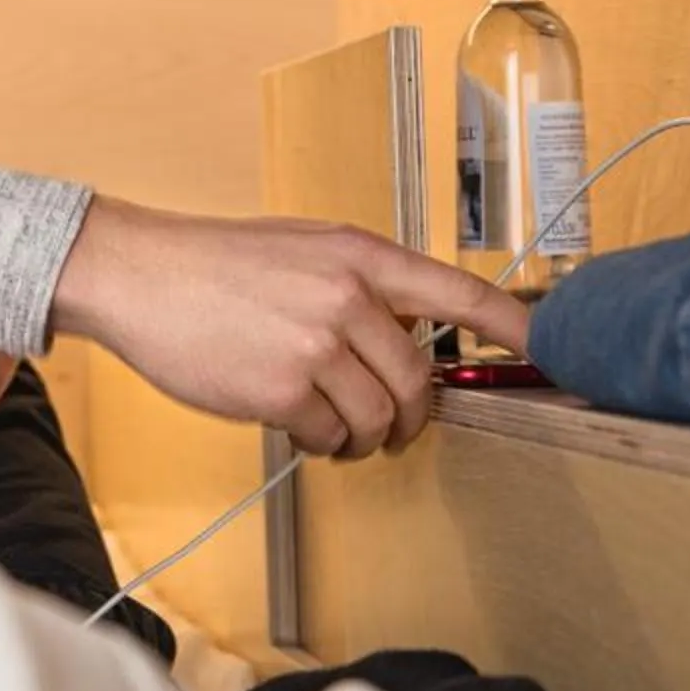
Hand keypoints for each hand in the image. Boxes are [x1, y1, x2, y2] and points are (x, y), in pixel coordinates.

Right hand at [49, 199, 529, 461]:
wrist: (138, 274)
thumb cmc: (212, 264)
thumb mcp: (303, 249)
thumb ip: (360, 285)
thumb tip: (405, 336)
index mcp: (360, 254)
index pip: (462, 293)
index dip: (517, 328)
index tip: (551, 352)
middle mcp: (348, 295)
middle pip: (420, 377)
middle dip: (411, 414)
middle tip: (390, 425)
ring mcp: (317, 344)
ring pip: (379, 416)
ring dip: (363, 437)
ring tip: (333, 429)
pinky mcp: (283, 389)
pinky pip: (330, 437)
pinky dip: (319, 441)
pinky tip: (293, 423)